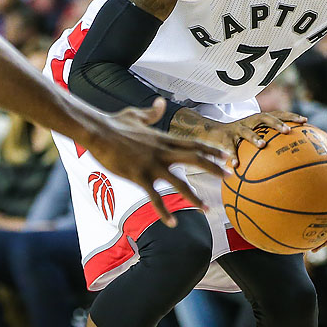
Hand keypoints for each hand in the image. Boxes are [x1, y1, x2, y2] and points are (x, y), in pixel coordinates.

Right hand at [82, 98, 233, 226]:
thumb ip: (151, 112)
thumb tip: (160, 103)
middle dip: (213, 168)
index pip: (192, 143)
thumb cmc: (114, 122)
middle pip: (194, 159)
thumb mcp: (136, 114)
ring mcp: (151, 165)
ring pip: (179, 182)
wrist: (98, 131)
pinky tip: (172, 223)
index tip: (226, 155)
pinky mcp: (139, 176)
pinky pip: (155, 198)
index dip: (211, 150)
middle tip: (228, 177)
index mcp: (163, 139)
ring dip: (194, 197)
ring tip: (206, 208)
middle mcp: (162, 151)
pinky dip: (164, 212)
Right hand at [171, 110, 306, 167]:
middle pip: (264, 117)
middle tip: (288, 130)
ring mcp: (236, 129)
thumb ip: (268, 143)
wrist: (210, 133)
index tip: (305, 121)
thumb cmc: (236, 138)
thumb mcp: (252, 137)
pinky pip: (229, 148)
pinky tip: (236, 165)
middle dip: (277, 123)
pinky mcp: (224, 138)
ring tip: (262, 145)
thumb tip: (289, 160)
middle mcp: (248, 122)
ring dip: (255, 137)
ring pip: (246, 131)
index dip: (290, 116)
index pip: (276, 114)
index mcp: (257, 121)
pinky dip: (232, 156)